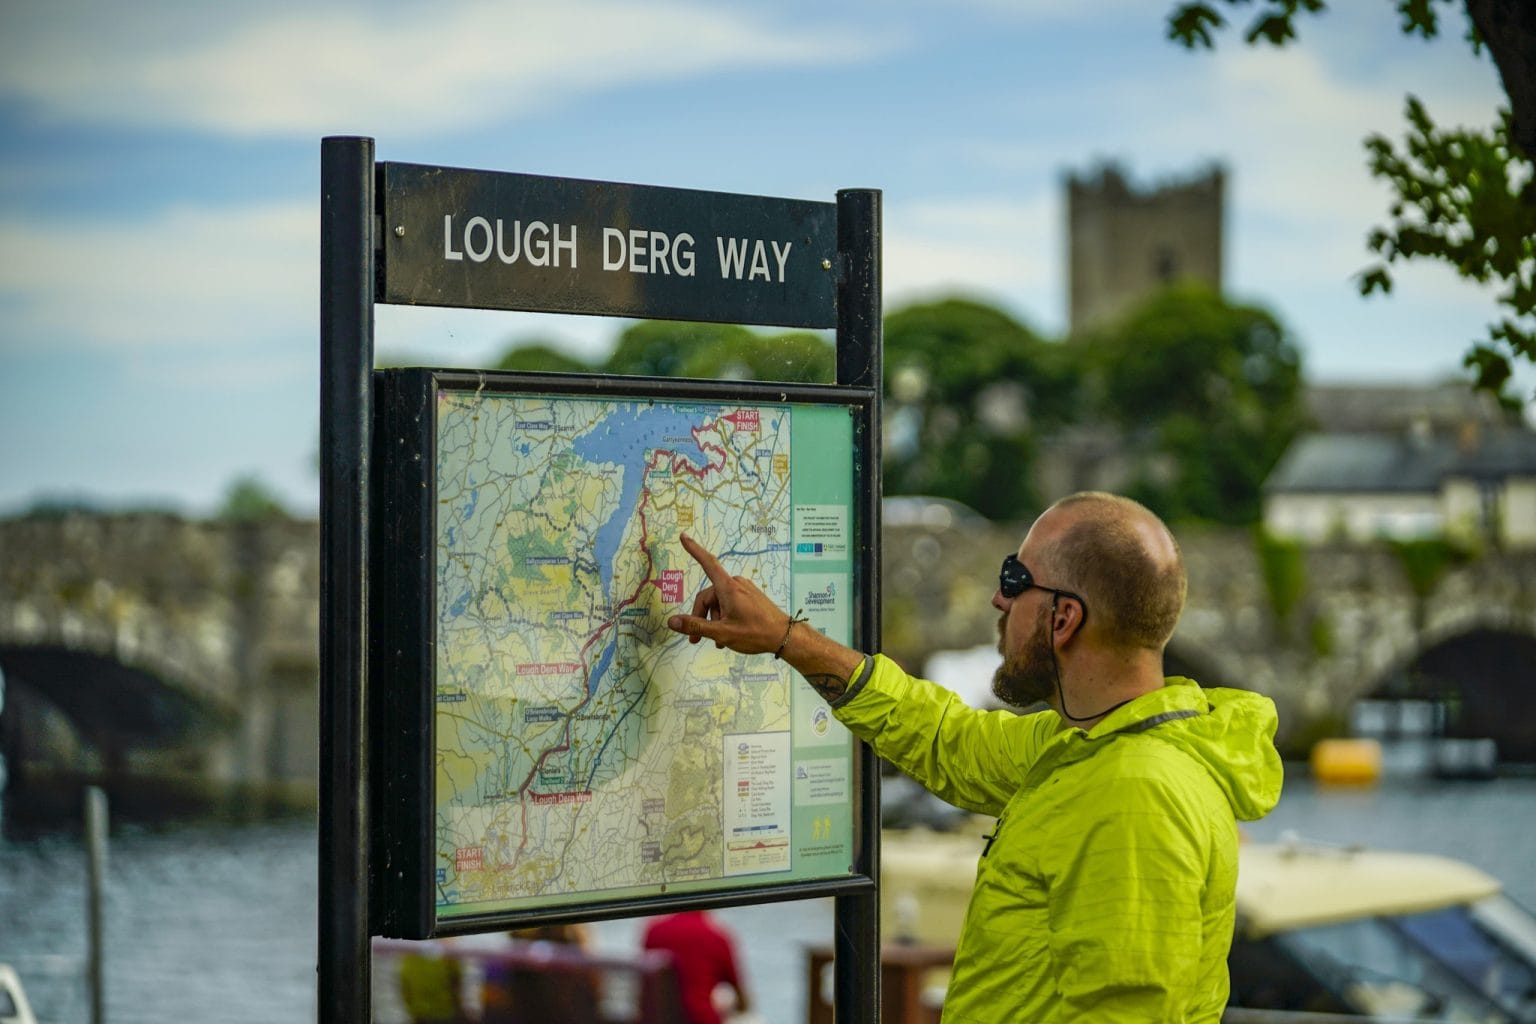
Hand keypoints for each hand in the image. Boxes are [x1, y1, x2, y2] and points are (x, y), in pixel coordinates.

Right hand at [667, 533, 791, 653]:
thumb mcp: (722, 633)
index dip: (694, 550)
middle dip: (701, 617)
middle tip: (696, 639)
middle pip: (708, 596)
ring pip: (719, 602)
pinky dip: (725, 616)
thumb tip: (672, 621)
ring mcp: (744, 589)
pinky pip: (730, 603)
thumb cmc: (755, 633)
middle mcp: (735, 584)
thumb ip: (696, 626)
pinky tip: (728, 634)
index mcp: (728, 588)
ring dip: (714, 620)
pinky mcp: (750, 596)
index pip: (707, 563)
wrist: (785, 636)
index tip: (683, 536)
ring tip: (719, 641)